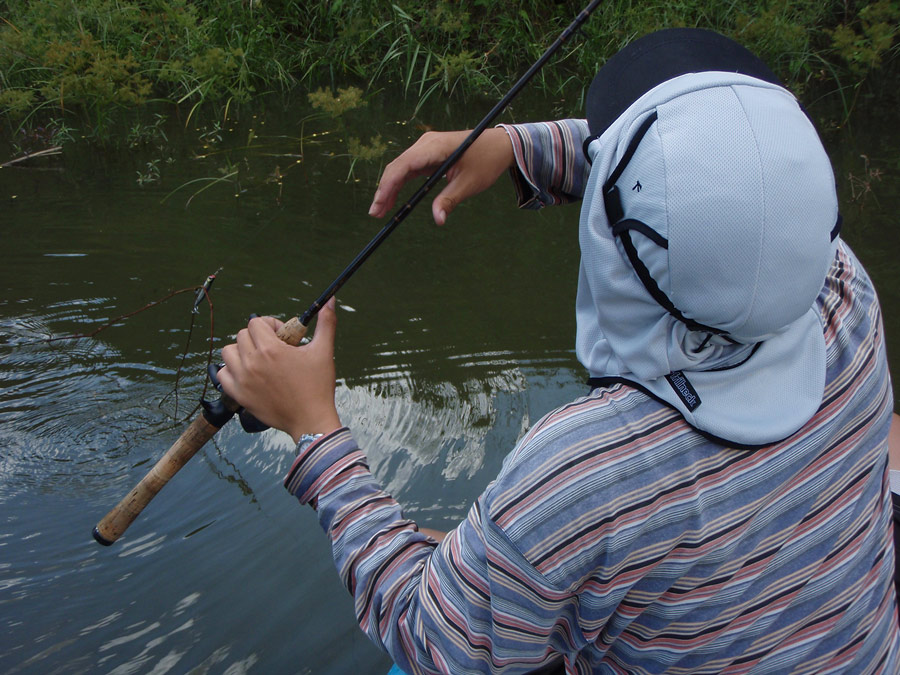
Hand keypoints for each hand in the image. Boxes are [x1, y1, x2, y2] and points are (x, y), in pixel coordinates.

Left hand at [218, 298, 341, 443]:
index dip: (270, 325)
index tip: (282, 335)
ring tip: (258, 359)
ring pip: (229, 352)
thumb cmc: (318, 387)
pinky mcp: (239, 395)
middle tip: (274, 348)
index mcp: (271, 349)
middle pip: (242, 336)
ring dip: (241, 351)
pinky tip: (247, 373)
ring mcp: (243, 380)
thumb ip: (326, 323)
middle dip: (258, 337)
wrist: (311, 420)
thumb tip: (330, 300)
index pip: (256, 323)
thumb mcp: (324, 351)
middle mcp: (253, 363)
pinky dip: (231, 370)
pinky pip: (222, 375)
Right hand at [369, 127, 513, 225]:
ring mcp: (426, 148)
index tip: (380, 204)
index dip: (388, 185)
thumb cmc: (486, 161)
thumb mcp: (469, 184)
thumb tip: (438, 219)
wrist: (499, 145)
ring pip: (400, 169)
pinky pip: (409, 170)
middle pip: (397, 167)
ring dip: (390, 189)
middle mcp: (426, 144)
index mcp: (435, 147)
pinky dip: (400, 184)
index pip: (403, 165)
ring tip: (379, 211)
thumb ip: (450, 200)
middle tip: (375, 213)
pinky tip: (392, 200)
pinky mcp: (428, 154)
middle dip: (385, 190)